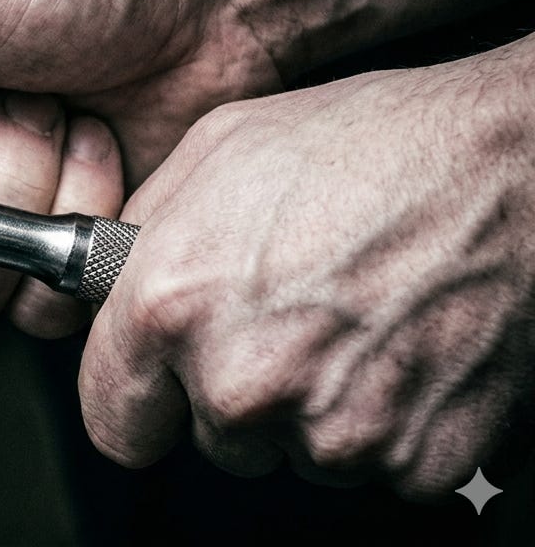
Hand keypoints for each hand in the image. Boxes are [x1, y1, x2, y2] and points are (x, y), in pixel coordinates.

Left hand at [80, 35, 534, 495]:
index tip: (163, 383)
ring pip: (296, 451)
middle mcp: (243, 381)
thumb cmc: (374, 144)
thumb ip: (145, 237)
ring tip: (354, 318)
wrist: (514, 165)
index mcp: (172, 306)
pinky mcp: (415, 458)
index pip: (115, 421)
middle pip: (213, 437)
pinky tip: (402, 347)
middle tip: (290, 317)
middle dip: (241, 391)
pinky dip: (389, 421)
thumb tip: (112, 284)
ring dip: (315, 406)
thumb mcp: (216, 151)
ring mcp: (333, 430)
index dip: (143, 398)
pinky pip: (376, 463)